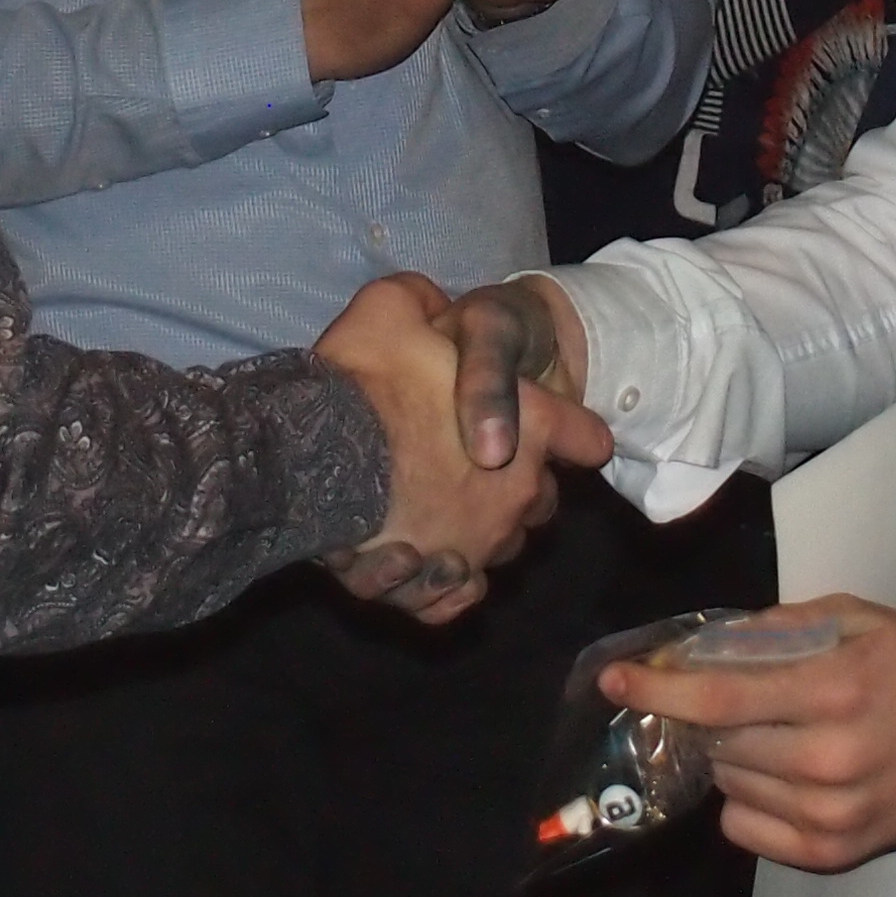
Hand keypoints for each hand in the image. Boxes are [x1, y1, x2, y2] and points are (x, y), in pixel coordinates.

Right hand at [315, 272, 610, 623]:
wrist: (306, 458)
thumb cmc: (360, 381)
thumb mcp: (390, 308)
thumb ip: (423, 301)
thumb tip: (430, 304)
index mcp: (530, 426)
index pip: (589, 438)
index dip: (574, 433)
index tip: (552, 430)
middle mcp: (518, 493)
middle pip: (542, 499)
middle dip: (517, 483)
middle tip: (469, 461)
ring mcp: (480, 545)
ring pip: (501, 546)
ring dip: (478, 530)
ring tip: (433, 508)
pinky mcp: (437, 586)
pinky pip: (458, 595)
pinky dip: (446, 584)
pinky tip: (424, 563)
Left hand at [601, 595, 895, 872]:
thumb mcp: (849, 618)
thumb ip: (775, 628)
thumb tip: (701, 646)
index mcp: (832, 690)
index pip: (720, 696)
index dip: (660, 690)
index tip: (617, 680)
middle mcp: (828, 759)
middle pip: (719, 743)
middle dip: (706, 718)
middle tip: (734, 700)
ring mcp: (830, 813)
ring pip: (729, 786)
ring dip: (731, 758)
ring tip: (775, 735)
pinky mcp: (833, 852)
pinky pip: (747, 828)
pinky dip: (747, 800)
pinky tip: (781, 775)